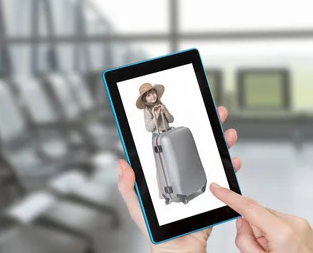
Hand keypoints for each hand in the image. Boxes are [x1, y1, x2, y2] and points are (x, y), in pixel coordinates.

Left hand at [118, 106, 240, 252]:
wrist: (177, 251)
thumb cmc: (155, 231)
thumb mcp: (136, 206)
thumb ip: (127, 186)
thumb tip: (121, 164)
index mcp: (166, 175)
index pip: (173, 148)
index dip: (179, 131)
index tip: (185, 116)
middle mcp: (183, 177)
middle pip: (197, 148)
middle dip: (208, 131)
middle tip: (215, 115)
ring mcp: (199, 185)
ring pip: (213, 160)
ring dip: (222, 145)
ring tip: (227, 134)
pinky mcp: (213, 198)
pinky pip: (224, 182)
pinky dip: (230, 170)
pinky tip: (232, 162)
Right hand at [210, 183, 312, 252]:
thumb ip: (244, 239)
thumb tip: (241, 223)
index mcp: (282, 233)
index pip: (248, 207)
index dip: (229, 197)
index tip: (218, 189)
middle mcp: (293, 224)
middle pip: (257, 214)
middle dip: (252, 228)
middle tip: (259, 248)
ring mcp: (300, 224)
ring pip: (267, 218)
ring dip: (264, 231)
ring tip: (272, 250)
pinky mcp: (302, 226)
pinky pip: (278, 222)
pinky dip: (274, 233)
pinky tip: (279, 247)